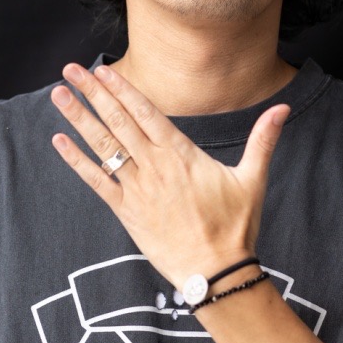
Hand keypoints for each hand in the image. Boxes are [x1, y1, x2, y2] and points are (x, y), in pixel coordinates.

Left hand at [49, 62, 288, 290]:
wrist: (217, 272)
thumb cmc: (237, 227)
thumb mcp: (253, 178)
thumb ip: (263, 139)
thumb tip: (283, 108)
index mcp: (181, 154)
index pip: (146, 112)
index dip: (121, 88)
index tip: (102, 70)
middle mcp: (155, 166)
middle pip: (118, 122)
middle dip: (92, 93)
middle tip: (70, 70)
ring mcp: (138, 189)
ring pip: (103, 147)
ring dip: (79, 119)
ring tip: (58, 95)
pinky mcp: (127, 213)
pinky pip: (97, 182)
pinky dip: (77, 161)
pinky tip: (59, 141)